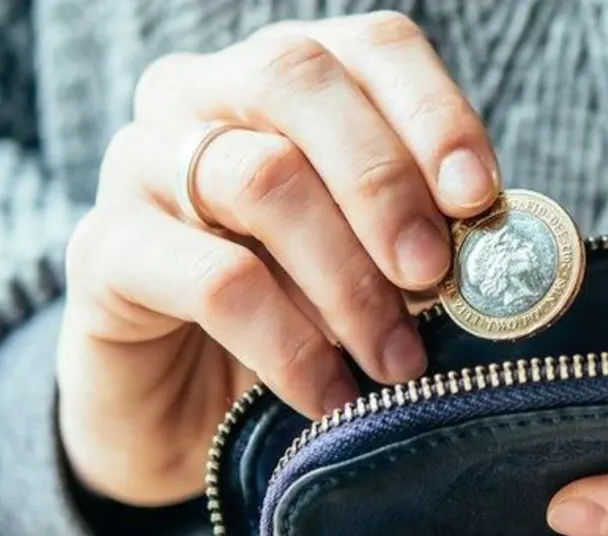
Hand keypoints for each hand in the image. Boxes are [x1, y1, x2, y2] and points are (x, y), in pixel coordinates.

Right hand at [60, 12, 498, 505]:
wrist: (177, 415)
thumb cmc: (293, 323)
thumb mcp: (368, 270)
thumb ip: (423, 240)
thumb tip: (504, 252)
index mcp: (286, 80)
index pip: (372, 47)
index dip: (435, 113)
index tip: (480, 198)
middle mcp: (203, 94)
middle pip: (302, 80)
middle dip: (386, 183)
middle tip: (435, 276)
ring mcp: (140, 163)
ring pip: (260, 177)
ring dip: (348, 279)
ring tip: (397, 360)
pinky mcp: (103, 251)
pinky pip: (213, 280)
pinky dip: (289, 344)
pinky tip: (331, 397)